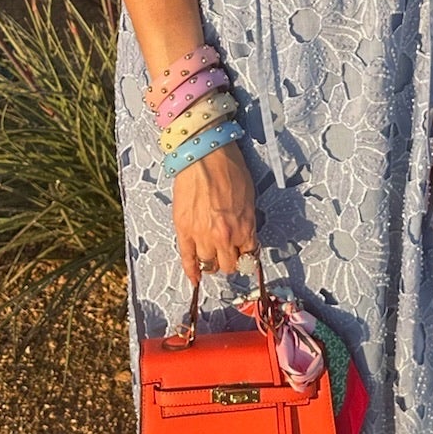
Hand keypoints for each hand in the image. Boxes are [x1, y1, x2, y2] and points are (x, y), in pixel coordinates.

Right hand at [172, 142, 258, 283]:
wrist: (204, 155)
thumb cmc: (229, 169)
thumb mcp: (248, 198)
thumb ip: (246, 222)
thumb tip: (244, 236)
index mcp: (244, 227)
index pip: (249, 256)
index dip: (246, 256)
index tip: (244, 255)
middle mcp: (224, 236)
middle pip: (229, 265)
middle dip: (230, 261)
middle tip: (228, 255)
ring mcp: (202, 235)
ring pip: (209, 264)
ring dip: (211, 263)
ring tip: (211, 256)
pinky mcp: (184, 230)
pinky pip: (187, 258)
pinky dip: (191, 271)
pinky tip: (194, 278)